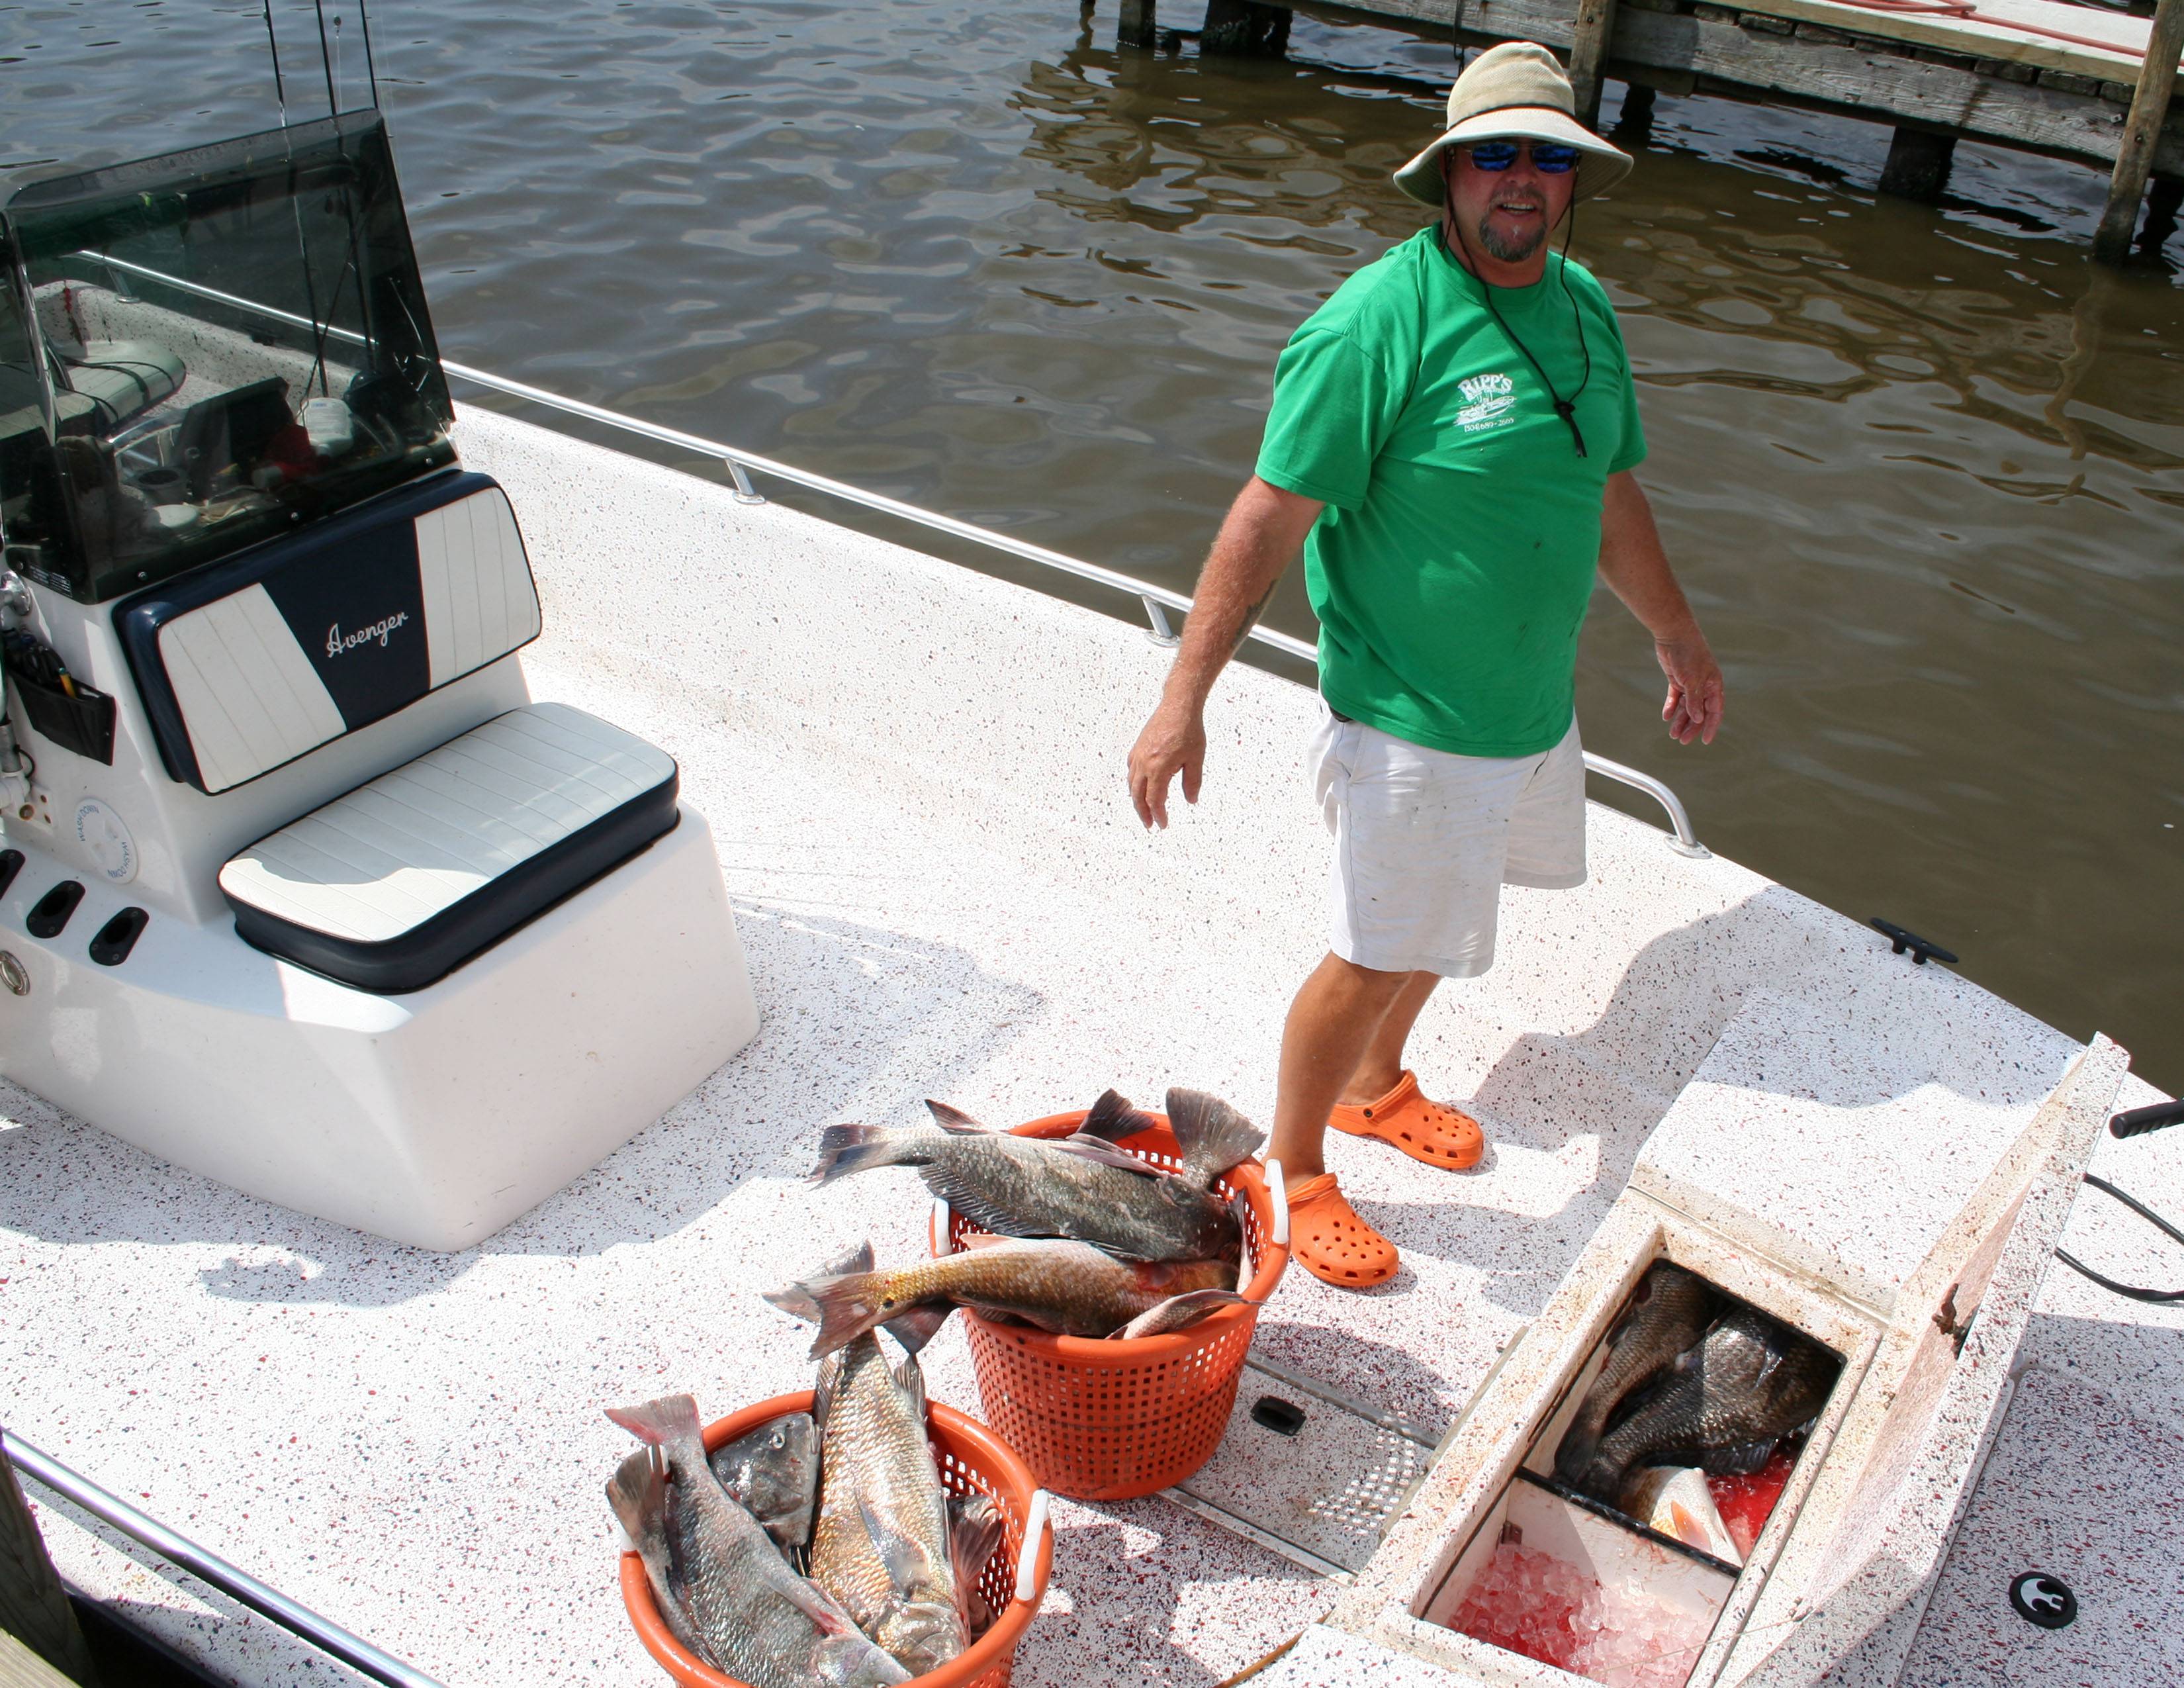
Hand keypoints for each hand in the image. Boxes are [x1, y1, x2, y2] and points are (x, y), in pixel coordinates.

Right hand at [1128, 697, 1206, 827]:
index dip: (1158, 815)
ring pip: (1131, 783)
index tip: (1163, 825)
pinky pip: (1131, 769)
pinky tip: (1139, 784)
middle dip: (1143, 813)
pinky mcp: (1138, 747)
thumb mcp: (1195, 760)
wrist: (1178, 706)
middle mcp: (1144, 763)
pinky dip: (1133, 781)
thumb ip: (1192, 783)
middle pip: (1138, 795)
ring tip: (1143, 809)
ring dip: (1136, 799)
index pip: (1155, 800)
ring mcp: (1138, 754)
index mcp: (1158, 769)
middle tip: (1149, 824)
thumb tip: (1191, 801)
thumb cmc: (1188, 730)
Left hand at [1656, 633, 1722, 745]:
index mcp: (1714, 685)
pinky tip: (1665, 717)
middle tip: (1681, 740)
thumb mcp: (1692, 680)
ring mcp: (1690, 683)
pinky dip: (1671, 707)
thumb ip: (1695, 700)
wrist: (1673, 634)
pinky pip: (1675, 698)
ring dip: (1680, 720)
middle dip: (1691, 727)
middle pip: (1699, 712)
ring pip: (1687, 707)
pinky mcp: (1677, 679)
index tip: (1705, 741)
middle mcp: (1703, 686)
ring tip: (1671, 734)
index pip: (1715, 711)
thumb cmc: (1688, 655)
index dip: (1710, 726)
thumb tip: (1698, 719)